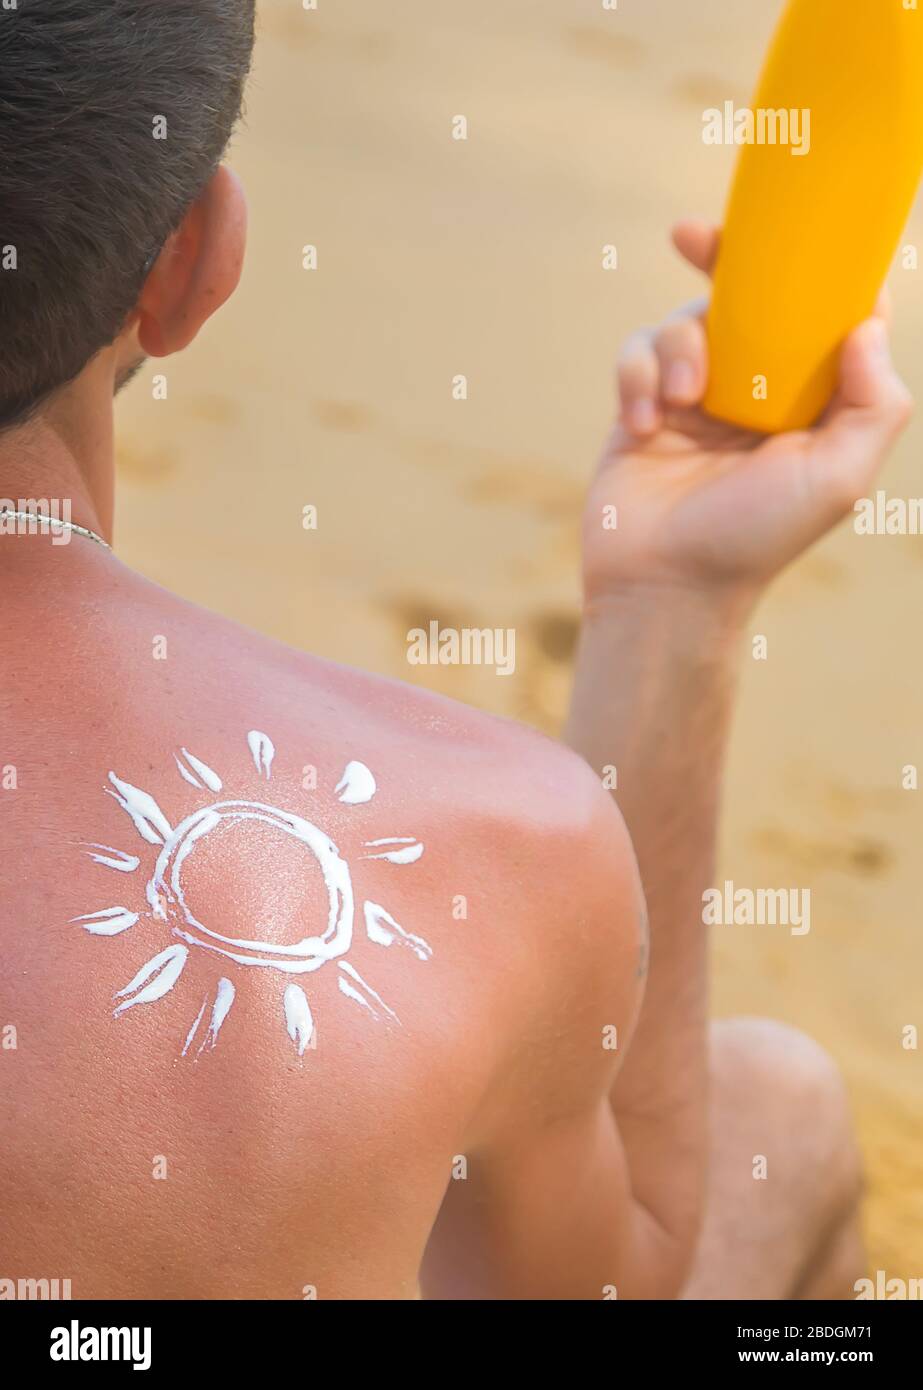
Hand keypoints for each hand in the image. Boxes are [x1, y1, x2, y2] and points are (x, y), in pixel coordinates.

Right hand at [582, 221, 913, 609]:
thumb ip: (873, 404)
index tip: (809, 235)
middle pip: (748, 297)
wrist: (666, 587)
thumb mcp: (838, 478)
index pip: (823, 317)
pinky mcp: (643, 407)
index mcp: (809, 400)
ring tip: (682, 400)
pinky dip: (637, 378)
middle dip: (725, 257)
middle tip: (696, 235)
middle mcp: (756, 390)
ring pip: (685, 322)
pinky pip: (636, 355)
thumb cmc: (757, 539)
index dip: (821, 271)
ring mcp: (696, 396)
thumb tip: (866, 327)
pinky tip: (643, 426)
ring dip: (679, 348)